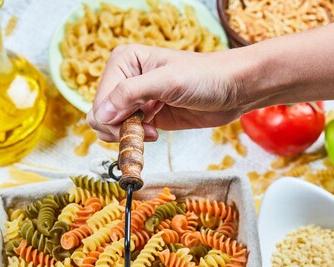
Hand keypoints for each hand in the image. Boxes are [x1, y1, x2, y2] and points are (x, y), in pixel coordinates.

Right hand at [86, 44, 247, 141]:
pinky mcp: (147, 116)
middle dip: (119, 128)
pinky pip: (127, 133)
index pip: (100, 100)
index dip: (114, 118)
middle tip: (145, 130)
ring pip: (111, 127)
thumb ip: (130, 94)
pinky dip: (136, 139)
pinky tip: (154, 134)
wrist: (233, 90)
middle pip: (101, 115)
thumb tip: (101, 115)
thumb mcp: (166, 82)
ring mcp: (136, 99)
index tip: (138, 123)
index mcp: (124, 61)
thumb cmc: (205, 77)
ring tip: (151, 131)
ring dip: (128, 135)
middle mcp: (125, 79)